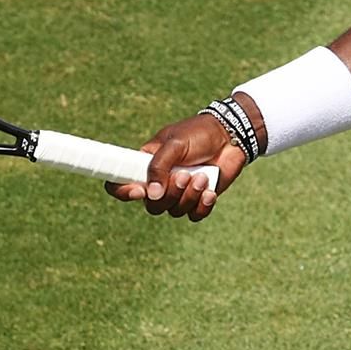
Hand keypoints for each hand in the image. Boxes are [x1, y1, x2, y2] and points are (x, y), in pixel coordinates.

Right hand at [106, 113, 244, 220]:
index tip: (141, 190)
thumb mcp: (174, 144)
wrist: (229, 137)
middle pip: (152, 205)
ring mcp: (179, 192)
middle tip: (185, 175)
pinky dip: (202, 206)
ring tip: (203, 176)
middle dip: (170, 194)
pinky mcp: (198, 199)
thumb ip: (159, 167)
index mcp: (145, 165)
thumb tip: (151, 195)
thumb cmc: (198, 134)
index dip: (124, 192)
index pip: (121, 183)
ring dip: (189, 196)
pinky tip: (210, 191)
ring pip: (174, 211)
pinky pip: (194, 215)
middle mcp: (159, 182)